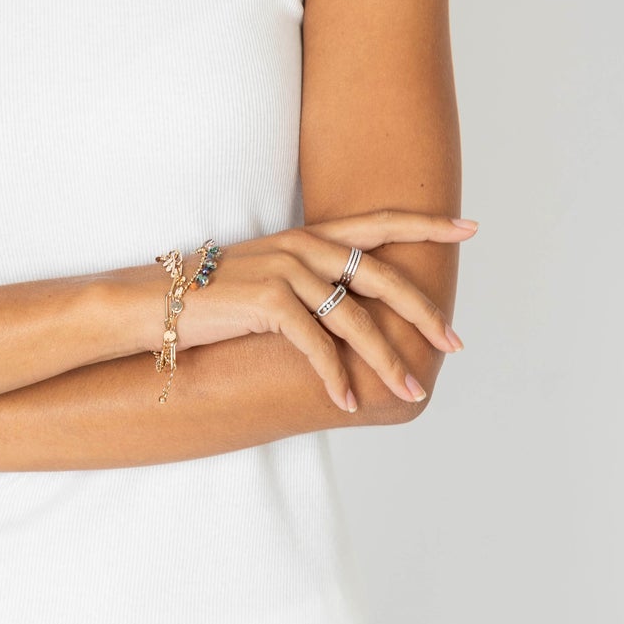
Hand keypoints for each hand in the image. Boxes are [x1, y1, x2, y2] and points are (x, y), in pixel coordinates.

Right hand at [143, 211, 475, 413]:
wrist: (153, 302)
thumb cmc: (212, 297)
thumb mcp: (269, 279)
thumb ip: (313, 286)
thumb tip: (356, 315)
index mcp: (309, 236)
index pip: (379, 223)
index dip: (426, 224)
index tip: (470, 228)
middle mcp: (304, 246)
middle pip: (383, 276)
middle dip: (424, 312)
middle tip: (454, 342)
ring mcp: (286, 270)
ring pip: (356, 319)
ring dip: (386, 360)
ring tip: (409, 389)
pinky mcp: (267, 300)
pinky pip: (317, 344)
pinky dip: (336, 375)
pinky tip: (348, 400)